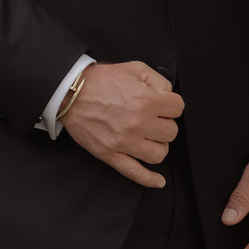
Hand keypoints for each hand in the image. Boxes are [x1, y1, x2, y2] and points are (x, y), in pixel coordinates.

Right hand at [63, 61, 183, 188]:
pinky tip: (158, 181)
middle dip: (165, 123)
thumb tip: (169, 95)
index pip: (178, 108)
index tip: (164, 104)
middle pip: (171, 132)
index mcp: (146, 100)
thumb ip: (159, 80)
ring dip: (158, 145)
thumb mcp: (135, 68)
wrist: (71, 92)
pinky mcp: (111, 155)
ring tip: (150, 137)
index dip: (171, 104)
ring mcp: (124, 142)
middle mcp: (138, 123)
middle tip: (154, 118)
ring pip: (159, 154)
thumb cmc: (101, 81)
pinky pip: (135, 173)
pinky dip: (150, 179)